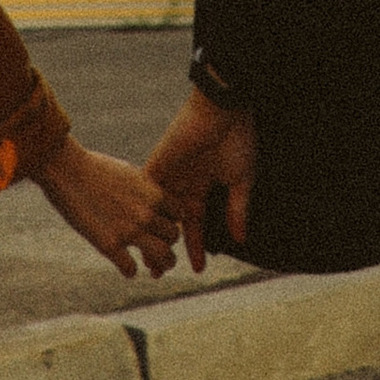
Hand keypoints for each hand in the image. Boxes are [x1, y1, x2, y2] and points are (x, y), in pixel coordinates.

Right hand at [31, 135, 181, 279]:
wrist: (67, 169)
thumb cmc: (95, 167)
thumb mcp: (128, 173)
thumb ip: (145, 190)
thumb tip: (154, 201)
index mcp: (153, 193)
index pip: (179, 214)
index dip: (172, 221)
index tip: (163, 227)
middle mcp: (146, 213)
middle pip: (174, 236)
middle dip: (168, 243)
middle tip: (160, 249)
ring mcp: (129, 231)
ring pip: (163, 257)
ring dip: (161, 264)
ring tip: (156, 268)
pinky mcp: (108, 246)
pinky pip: (131, 270)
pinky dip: (129, 271)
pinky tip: (125, 267)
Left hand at [145, 86, 257, 273]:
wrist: (222, 109)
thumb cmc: (236, 139)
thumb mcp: (241, 180)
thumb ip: (237, 209)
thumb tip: (240, 239)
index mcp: (203, 185)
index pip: (196, 223)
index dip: (197, 246)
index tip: (198, 269)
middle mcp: (183, 183)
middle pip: (171, 223)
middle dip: (166, 247)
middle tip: (160, 271)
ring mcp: (168, 175)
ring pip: (154, 214)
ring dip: (151, 236)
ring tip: (147, 261)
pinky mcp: (157, 166)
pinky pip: (144, 194)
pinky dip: (141, 213)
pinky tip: (138, 232)